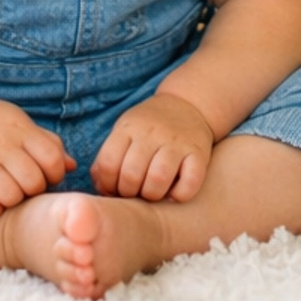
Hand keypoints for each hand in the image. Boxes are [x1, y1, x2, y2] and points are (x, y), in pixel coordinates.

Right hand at [0, 93, 73, 221]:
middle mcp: (0, 145)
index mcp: (20, 130)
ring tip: (7, 191)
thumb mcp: (20, 122)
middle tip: (24, 185)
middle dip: (34, 189)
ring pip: (10, 197)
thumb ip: (46, 142)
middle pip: (33, 182)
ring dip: (12, 200)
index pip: (52, 159)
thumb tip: (71, 166)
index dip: (55, 173)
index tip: (44, 174)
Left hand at [92, 92, 214, 201]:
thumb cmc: (148, 128)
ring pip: (158, 179)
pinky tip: (174, 193)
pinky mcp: (198, 152)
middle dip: (128, 194)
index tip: (114, 189)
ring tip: (152, 193)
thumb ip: (109, 158)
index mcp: (128, 128)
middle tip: (134, 193)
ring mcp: (176, 142)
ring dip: (152, 195)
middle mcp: (152, 133)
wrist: (187, 104)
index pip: (107, 164)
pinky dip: (180, 195)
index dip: (107, 185)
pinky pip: (190, 182)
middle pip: (131, 175)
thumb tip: (101, 189)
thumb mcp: (124, 132)